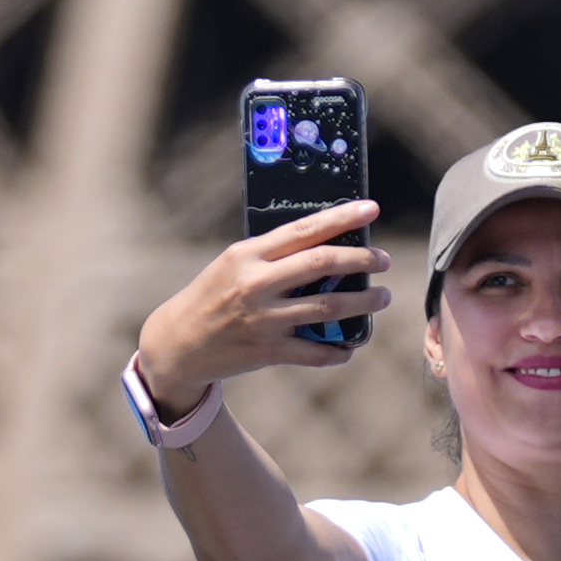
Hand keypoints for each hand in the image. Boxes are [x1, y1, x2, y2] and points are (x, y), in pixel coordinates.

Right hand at [137, 202, 394, 408]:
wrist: (177, 344)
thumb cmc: (211, 297)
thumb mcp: (233, 265)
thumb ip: (272, 256)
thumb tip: (324, 245)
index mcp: (248, 254)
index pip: (304, 229)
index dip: (341, 217)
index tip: (371, 209)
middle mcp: (256, 283)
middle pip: (322, 264)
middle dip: (361, 259)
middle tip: (383, 260)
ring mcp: (263, 319)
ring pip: (328, 308)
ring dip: (362, 303)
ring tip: (381, 298)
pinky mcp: (266, 351)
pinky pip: (314, 352)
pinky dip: (338, 350)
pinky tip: (350, 346)